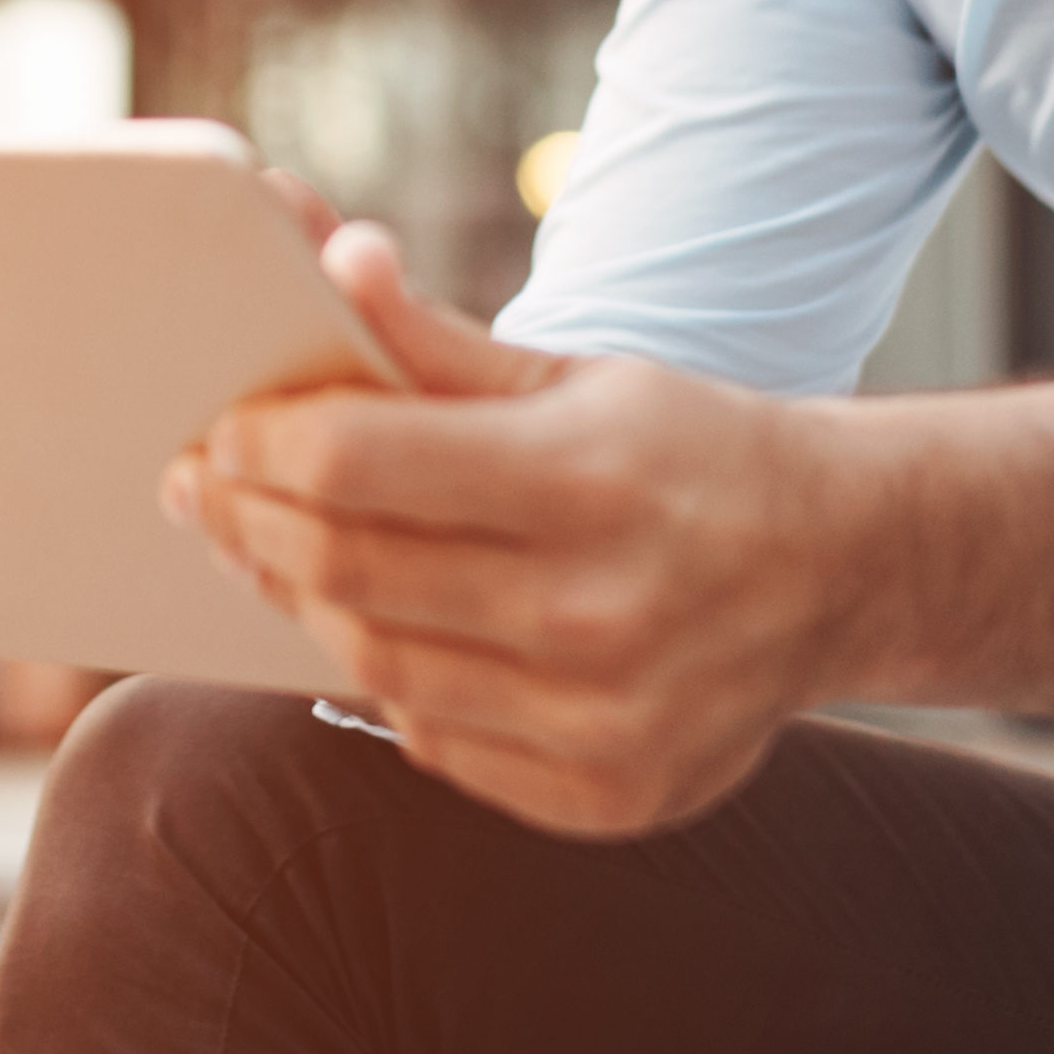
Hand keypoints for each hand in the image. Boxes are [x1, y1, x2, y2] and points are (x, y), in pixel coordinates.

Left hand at [162, 176, 861, 838]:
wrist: (848, 569)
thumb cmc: (688, 453)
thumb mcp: (577, 374)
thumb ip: (434, 337)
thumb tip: (325, 257)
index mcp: (589, 478)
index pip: (356, 464)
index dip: (262, 445)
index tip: (219, 431)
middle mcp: (600, 610)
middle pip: (348, 572)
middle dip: (249, 525)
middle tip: (205, 490)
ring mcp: (605, 720)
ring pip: (377, 667)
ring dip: (301, 603)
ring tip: (269, 554)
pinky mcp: (607, 796)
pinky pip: (437, 744)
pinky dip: (388, 683)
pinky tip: (374, 627)